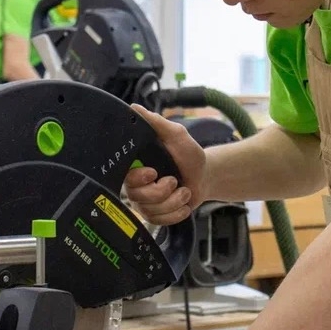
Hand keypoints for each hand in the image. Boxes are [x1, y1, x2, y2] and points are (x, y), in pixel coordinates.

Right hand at [124, 105, 205, 225]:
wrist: (205, 176)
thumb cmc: (189, 155)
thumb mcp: (175, 134)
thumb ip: (154, 122)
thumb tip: (133, 108)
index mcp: (135, 165)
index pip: (125, 178)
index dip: (139, 179)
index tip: (154, 172)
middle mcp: (136, 185)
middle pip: (137, 198)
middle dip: (162, 191)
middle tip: (174, 181)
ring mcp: (144, 203)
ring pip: (151, 211)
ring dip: (174, 201)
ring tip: (183, 191)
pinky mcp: (155, 216)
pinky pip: (159, 221)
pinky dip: (176, 213)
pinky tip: (183, 203)